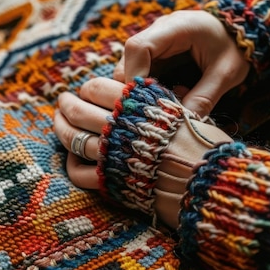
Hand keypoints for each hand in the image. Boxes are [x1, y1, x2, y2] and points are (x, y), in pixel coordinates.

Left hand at [54, 77, 230, 227]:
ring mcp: (111, 154)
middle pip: (78, 109)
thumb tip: (146, 90)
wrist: (209, 182)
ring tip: (59, 124)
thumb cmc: (205, 145)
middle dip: (66, 104)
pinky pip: (79, 173)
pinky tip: (72, 159)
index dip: (88, 88)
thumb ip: (160, 99)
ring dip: (61, 129)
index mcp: (137, 104)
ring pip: (72, 137)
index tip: (87, 90)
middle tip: (63, 102)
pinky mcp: (110, 181)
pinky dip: (71, 165)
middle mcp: (119, 125)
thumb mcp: (185, 111)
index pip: (97, 86)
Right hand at [113, 10, 249, 117]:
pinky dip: (148, 89)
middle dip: (135, 89)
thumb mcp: (226, 73)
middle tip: (152, 111)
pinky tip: (166, 100)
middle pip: (128, 60)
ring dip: (141, 91)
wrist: (241, 30)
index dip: (135, 75)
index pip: (138, 47)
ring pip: (130, 68)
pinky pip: (141, 72)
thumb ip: (205, 97)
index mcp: (176, 27)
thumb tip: (184, 124)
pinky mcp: (156, 53)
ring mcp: (155, 41)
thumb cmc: (235, 47)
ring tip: (163, 106)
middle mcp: (159, 30)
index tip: (144, 102)